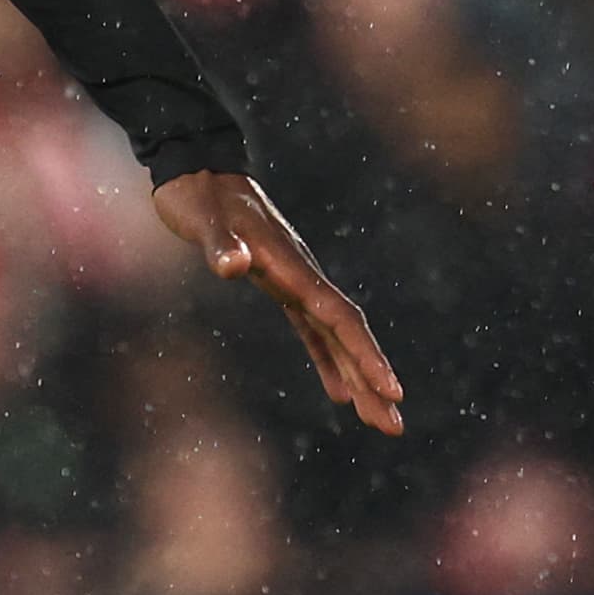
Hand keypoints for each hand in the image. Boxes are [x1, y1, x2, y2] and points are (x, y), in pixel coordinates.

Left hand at [153, 170, 405, 435]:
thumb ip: (220, 243)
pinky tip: (339, 391)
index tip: (391, 389)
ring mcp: (294, 281)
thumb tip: (233, 266)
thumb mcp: (202, 217)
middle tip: (394, 426)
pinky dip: (326, 360)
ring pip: (335, 337)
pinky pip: (312, 330)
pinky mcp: (279, 285)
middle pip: (346, 334)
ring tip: (380, 420)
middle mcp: (302, 276)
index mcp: (292, 266)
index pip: (338, 316)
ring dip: (357, 377)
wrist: (199, 168)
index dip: (364, 353)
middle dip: (371, 379)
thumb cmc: (199, 195)